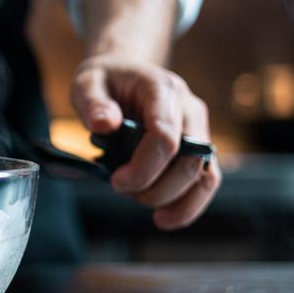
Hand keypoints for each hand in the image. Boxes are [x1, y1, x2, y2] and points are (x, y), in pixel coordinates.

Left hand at [70, 54, 220, 229]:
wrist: (124, 73)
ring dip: (175, 201)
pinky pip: (206, 180)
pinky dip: (189, 205)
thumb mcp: (87, 83)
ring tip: (144, 208)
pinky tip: (165, 219)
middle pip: (190, 160)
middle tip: (121, 189)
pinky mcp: (199, 148)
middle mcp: (189, 109)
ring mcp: (198, 129)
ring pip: (205, 174)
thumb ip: (93, 103)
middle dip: (155, 187)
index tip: (116, 181)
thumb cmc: (105, 81)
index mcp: (162, 89)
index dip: (144, 166)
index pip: (166, 134)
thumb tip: (104, 124)